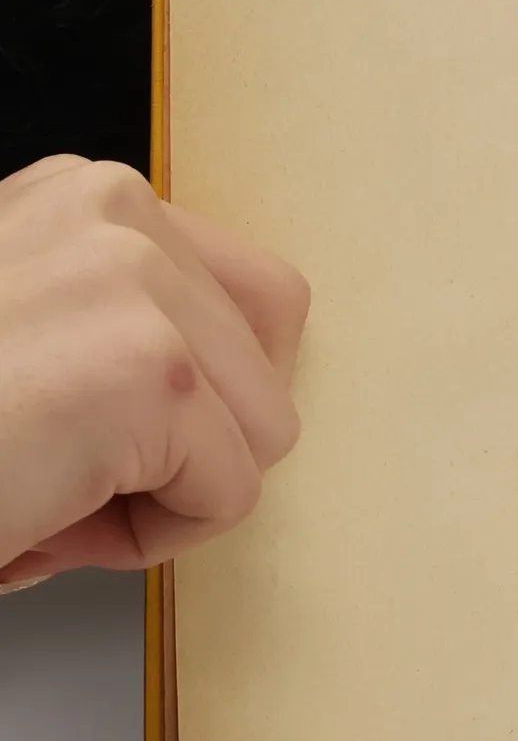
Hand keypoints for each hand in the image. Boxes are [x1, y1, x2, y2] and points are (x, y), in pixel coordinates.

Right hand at [0, 157, 307, 586]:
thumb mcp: (23, 336)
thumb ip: (109, 331)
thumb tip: (224, 397)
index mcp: (85, 199)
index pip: (254, 305)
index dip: (195, 403)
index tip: (81, 426)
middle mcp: (116, 209)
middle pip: (271, 374)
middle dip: (183, 451)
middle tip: (56, 468)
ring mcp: (138, 280)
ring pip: (260, 439)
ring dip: (160, 497)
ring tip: (40, 486)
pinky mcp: (158, 370)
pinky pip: (231, 496)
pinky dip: (147, 540)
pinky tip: (42, 514)